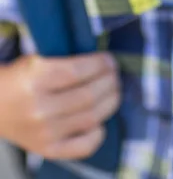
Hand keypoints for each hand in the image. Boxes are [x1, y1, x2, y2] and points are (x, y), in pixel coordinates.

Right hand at [0, 52, 119, 160]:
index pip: (78, 71)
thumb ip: (66, 61)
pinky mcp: (48, 150)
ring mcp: (44, 132)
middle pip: (88, 95)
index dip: (100, 64)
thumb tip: (104, 63)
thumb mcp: (36, 60)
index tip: (109, 60)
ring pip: (91, 118)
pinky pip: (83, 147)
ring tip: (114, 90)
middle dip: (110, 81)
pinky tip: (101, 121)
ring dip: (110, 101)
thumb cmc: (20, 78)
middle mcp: (39, 108)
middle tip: (114, 74)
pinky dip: (98, 133)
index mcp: (35, 79)